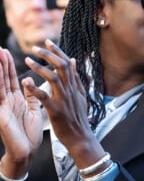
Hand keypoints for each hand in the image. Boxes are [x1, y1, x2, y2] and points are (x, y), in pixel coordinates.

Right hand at [0, 48, 42, 174]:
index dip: (8, 65)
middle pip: (3, 78)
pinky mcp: (0, 114)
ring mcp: (2, 107)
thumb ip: (31, 96)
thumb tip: (29, 81)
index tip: (6, 51)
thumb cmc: (28, 134)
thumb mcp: (33, 111)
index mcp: (16, 100)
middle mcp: (6, 101)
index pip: (10, 79)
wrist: (26, 152)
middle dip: (1, 63)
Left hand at [24, 40, 101, 163]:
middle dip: (48, 55)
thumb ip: (76, 78)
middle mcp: (70, 90)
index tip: (47, 42)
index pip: (67, 64)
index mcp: (75, 86)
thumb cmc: (78, 118)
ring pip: (53, 78)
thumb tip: (73, 60)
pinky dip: (34, 88)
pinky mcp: (56, 110)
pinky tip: (25, 81)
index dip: (57, 52)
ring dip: (40, 67)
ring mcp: (64, 100)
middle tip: (36, 47)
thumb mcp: (80, 95)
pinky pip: (44, 97)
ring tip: (28, 60)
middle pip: (61, 67)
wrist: (81, 138)